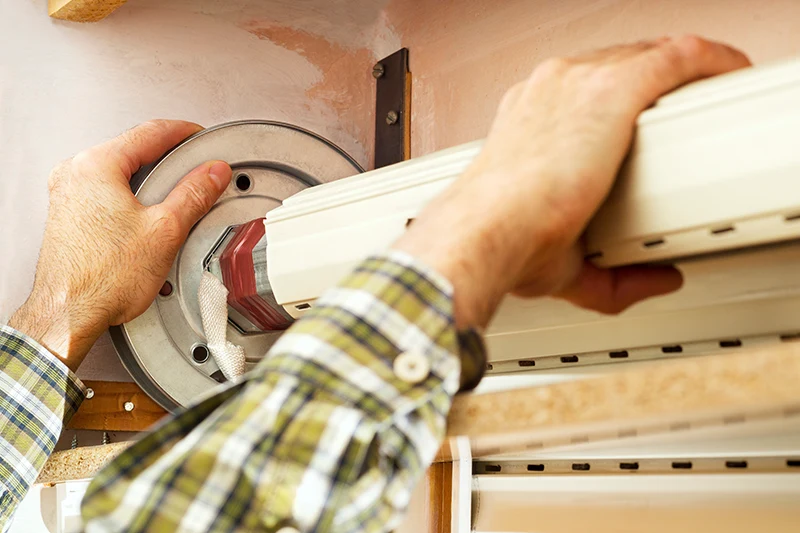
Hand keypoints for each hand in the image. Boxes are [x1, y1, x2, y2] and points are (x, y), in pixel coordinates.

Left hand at [9, 120, 231, 370]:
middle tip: (197, 169)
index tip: (202, 137)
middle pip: (134, 151)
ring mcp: (69, 196)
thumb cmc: (102, 279)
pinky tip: (151, 220)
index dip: (185, 133)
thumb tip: (212, 172)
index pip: (150, 132)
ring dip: (152, 182)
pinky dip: (134, 199)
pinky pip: (109, 194)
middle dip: (170, 160)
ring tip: (177, 199)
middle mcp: (75, 174)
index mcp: (96, 165)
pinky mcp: (70, 216)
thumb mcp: (165, 229)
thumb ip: (194, 193)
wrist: (69, 314)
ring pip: (122, 174)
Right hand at [394, 36, 750, 327]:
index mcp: (524, 121)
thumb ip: (612, 276)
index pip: (576, 92)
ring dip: (681, 68)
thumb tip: (657, 281)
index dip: (612, 101)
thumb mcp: (562, 259)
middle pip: (614, 65)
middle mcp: (547, 93)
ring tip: (712, 83)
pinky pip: (677, 56)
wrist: (488, 230)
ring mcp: (577, 84)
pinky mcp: (611, 90)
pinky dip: (707, 61)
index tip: (635, 123)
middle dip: (652, 80)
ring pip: (645, 54)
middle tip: (683, 104)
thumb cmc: (500, 239)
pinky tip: (725, 70)